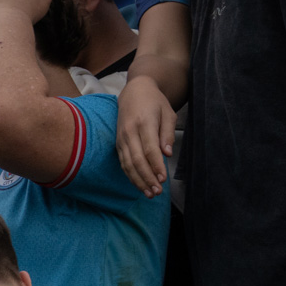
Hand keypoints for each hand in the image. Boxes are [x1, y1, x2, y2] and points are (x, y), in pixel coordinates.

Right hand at [117, 76, 175, 197]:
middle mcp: (129, 132)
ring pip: (128, 164)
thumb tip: (166, 154)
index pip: (149, 149)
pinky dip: (131, 176)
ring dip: (138, 181)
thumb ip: (167, 133)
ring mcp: (121, 139)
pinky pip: (123, 163)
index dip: (156, 166)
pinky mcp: (118, 144)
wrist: (134, 92)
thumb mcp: (168, 113)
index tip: (163, 179)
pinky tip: (139, 184)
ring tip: (149, 193)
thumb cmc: (154, 102)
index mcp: (143, 123)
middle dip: (147, 178)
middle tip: (156, 192)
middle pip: (137, 160)